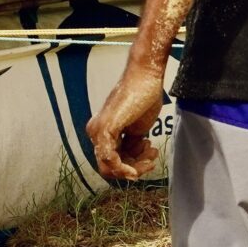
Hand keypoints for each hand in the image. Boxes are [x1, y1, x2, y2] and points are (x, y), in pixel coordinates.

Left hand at [87, 62, 165, 181]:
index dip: (131, 167)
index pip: (112, 163)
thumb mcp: (137, 129)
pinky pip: (110, 159)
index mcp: (103, 133)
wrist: (146, 78)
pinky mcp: (104, 128)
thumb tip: (133, 164)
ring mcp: (98, 131)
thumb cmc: (144, 98)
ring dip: (136, 166)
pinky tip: (142, 160)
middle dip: (135, 168)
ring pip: (111, 167)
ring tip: (151, 150)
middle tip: (152, 158)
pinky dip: (124, 167)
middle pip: (111, 168)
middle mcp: (96, 133)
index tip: (149, 159)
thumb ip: (131, 145)